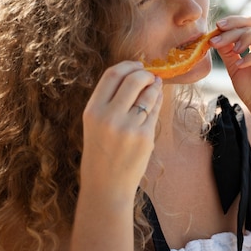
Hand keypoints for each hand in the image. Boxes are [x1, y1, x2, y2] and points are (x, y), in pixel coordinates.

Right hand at [81, 61, 162, 200]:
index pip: (112, 75)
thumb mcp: (96, 123)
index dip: (128, 65)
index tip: (137, 65)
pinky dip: (158, 100)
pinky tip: (157, 98)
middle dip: (145, 73)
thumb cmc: (101, 151)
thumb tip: (137, 74)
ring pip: (148, 93)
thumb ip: (111, 99)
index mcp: (92, 111)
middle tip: (149, 75)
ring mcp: (128, 126)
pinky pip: (155, 109)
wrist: (106, 185)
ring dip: (155, 85)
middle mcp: (109, 116)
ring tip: (155, 85)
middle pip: (133, 79)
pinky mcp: (145, 136)